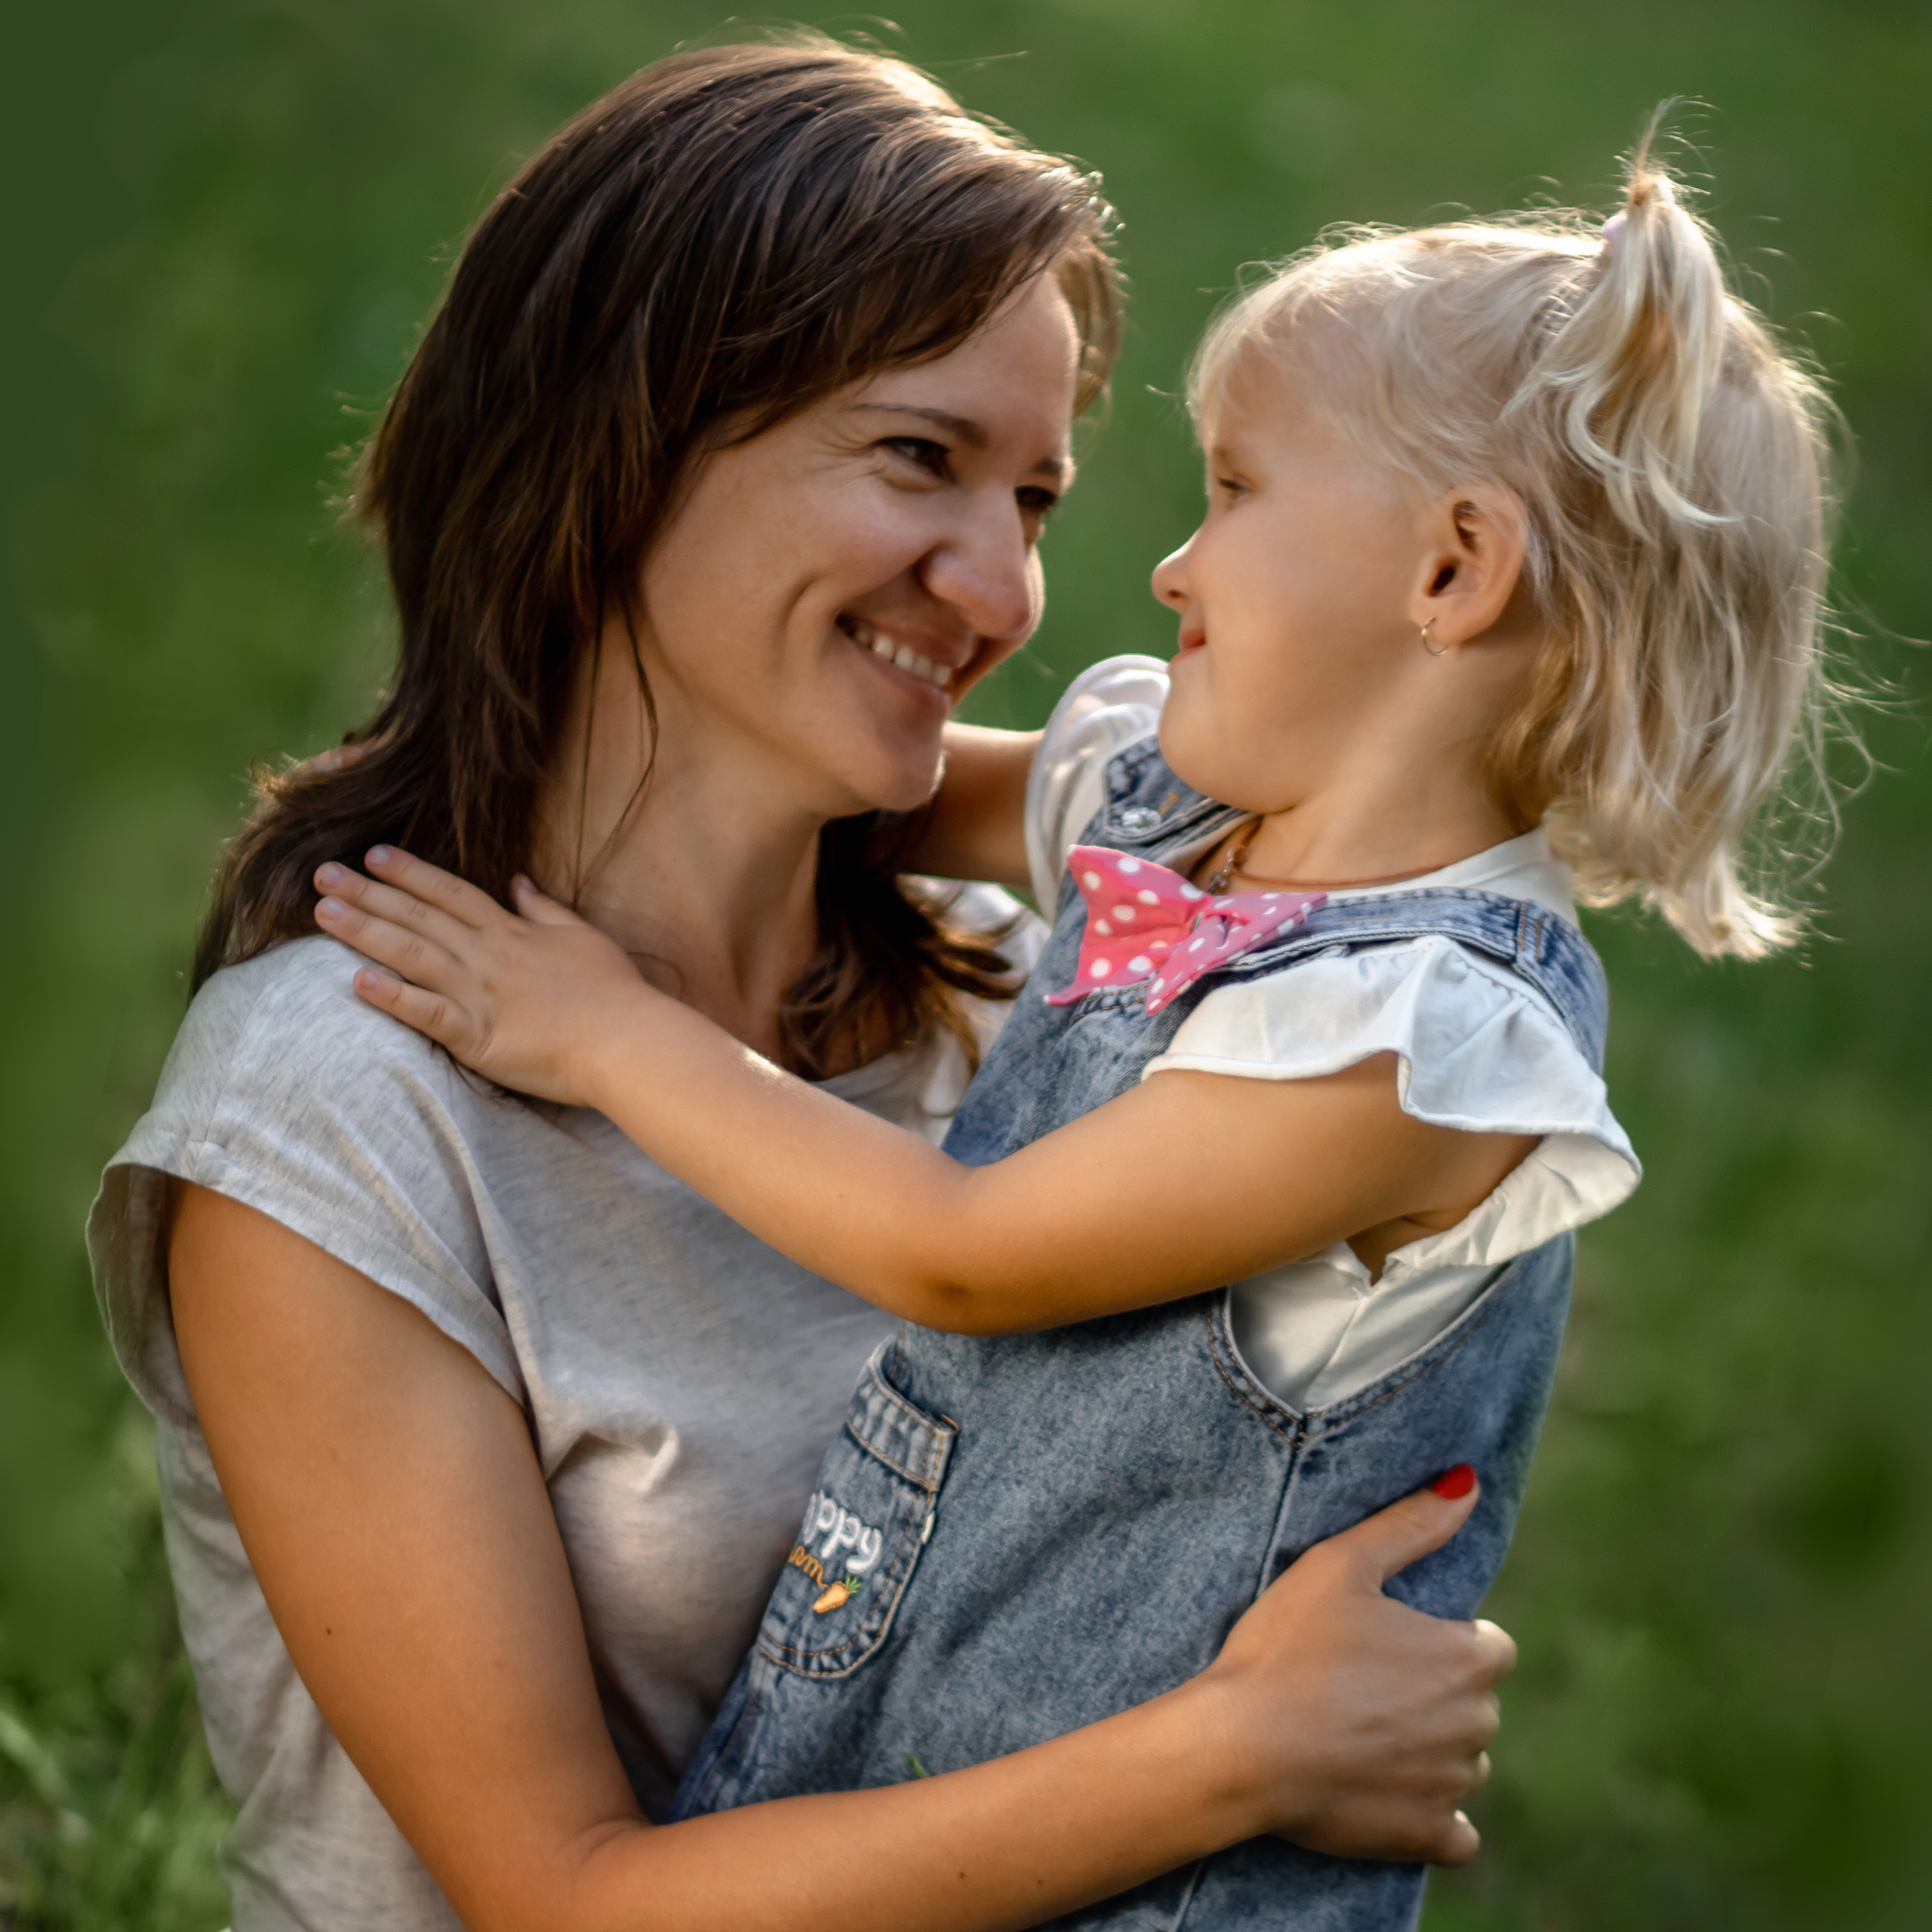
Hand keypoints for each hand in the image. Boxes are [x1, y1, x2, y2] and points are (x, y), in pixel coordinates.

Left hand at [312, 848, 652, 1104]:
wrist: (629, 1039)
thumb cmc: (614, 992)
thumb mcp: (583, 936)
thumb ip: (545, 909)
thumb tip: (520, 882)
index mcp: (512, 933)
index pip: (451, 893)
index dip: (410, 873)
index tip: (373, 855)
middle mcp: (488, 955)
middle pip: (419, 916)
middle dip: (368, 893)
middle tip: (322, 872)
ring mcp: (481, 993)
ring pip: (412, 954)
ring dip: (365, 931)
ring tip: (323, 912)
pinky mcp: (479, 1035)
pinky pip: (427, 1012)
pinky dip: (392, 998)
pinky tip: (356, 983)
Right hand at [1193, 1470, 1513, 1866]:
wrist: (1240, 1746)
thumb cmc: (1287, 1647)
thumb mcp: (1341, 1564)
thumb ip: (1412, 1523)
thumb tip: (1468, 1480)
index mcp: (1465, 1658)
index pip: (1490, 1646)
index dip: (1441, 1640)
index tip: (1390, 1641)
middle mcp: (1475, 1724)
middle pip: (1474, 1703)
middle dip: (1434, 1694)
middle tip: (1363, 1683)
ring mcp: (1451, 1786)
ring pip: (1462, 1763)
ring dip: (1430, 1751)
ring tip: (1361, 1733)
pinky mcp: (1424, 1836)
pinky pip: (1456, 1835)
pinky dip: (1433, 1818)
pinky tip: (1392, 1796)